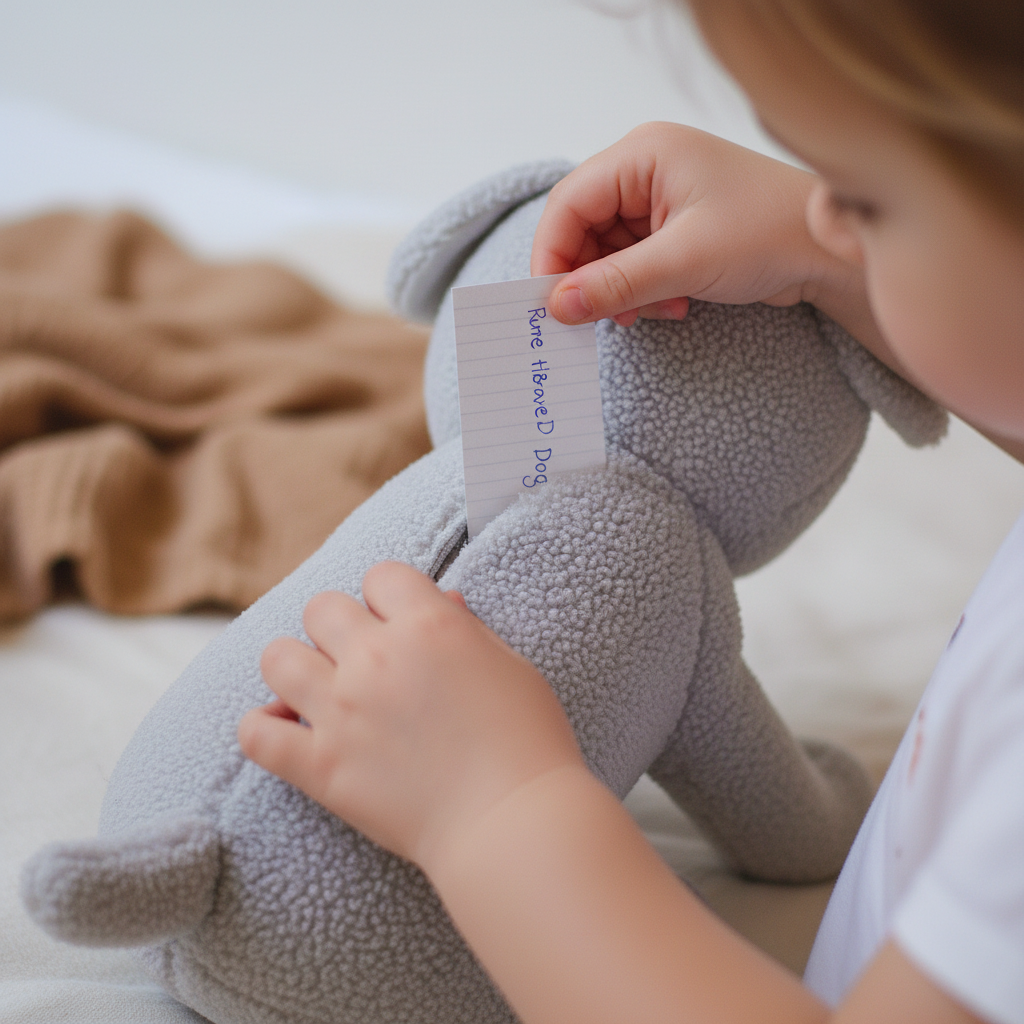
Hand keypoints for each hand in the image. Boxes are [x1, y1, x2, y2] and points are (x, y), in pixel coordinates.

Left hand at [237, 562, 583, 873]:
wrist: (513, 822)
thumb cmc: (527, 741)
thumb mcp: (510, 664)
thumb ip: (466, 627)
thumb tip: (440, 600)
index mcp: (429, 625)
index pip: (381, 575)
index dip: (389, 597)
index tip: (399, 623)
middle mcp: (377, 658)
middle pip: (321, 607)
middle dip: (339, 626)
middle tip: (361, 658)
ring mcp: (342, 711)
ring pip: (277, 657)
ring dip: (294, 667)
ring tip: (317, 689)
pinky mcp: (321, 767)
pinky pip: (256, 733)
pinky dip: (263, 729)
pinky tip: (287, 731)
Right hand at [531, 121, 849, 328]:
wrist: (830, 251)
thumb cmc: (770, 232)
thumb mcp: (684, 261)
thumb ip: (616, 284)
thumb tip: (557, 306)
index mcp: (643, 154)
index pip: (569, 203)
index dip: (552, 254)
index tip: (550, 303)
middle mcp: (646, 170)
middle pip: (583, 229)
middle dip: (591, 278)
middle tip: (603, 317)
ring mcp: (660, 200)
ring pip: (607, 253)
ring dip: (622, 291)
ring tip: (653, 311)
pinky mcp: (674, 229)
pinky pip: (633, 264)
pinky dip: (643, 291)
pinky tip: (674, 305)